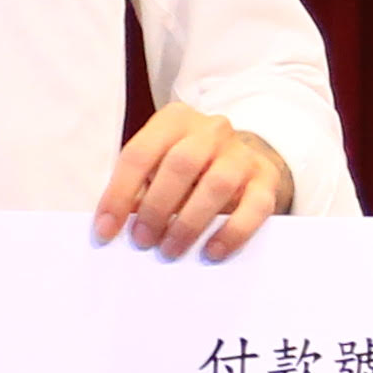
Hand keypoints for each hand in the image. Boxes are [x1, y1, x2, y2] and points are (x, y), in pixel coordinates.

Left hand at [96, 106, 289, 260]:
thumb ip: (138, 190)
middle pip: (181, 164)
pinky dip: (232, 232)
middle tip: (142, 240)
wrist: (242, 161)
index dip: (118, 194)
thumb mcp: (158, 168)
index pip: (139, 154)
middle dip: (156, 206)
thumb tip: (114, 229)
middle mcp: (211, 130)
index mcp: (174, 121)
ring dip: (189, 222)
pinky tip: (212, 252)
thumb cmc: (187, 170)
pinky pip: (254, 207)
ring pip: (217, 184)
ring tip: (170, 250)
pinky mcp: (266, 179)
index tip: (106, 231)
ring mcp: (242, 153)